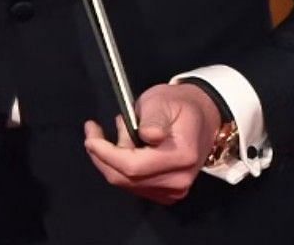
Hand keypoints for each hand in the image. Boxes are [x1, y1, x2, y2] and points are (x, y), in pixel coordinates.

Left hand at [82, 83, 220, 204]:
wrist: (202, 118)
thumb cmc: (179, 106)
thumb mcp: (162, 101)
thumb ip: (154, 118)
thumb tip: (148, 135)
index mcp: (181, 156)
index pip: (133, 167)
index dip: (106, 154)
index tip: (91, 136)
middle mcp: (178, 180)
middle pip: (126, 179)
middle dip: (103, 156)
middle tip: (94, 132)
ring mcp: (174, 191)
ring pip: (126, 184)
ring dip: (112, 160)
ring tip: (121, 130)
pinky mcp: (167, 193)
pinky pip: (133, 185)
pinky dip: (121, 168)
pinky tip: (127, 146)